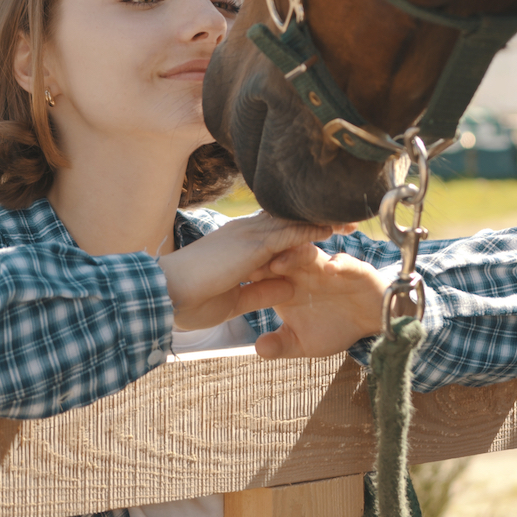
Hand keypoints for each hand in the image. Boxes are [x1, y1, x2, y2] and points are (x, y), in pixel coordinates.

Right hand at [160, 213, 334, 330]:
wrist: (165, 296)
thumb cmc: (190, 301)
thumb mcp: (236, 300)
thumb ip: (262, 291)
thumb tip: (289, 286)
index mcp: (238, 245)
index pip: (275, 231)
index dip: (300, 229)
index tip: (325, 229)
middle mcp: (245, 234)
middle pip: (288, 220)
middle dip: (317, 219)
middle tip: (347, 216)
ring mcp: (248, 236)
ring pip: (293, 222)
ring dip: (321, 220)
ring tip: (350, 218)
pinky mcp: (253, 246)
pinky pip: (289, 234)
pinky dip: (312, 231)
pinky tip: (334, 228)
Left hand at [251, 246, 387, 358]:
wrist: (373, 322)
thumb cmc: (335, 327)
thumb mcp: (304, 343)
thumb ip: (282, 345)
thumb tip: (258, 349)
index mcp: (289, 284)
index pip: (265, 275)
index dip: (248, 277)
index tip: (228, 283)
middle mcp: (306, 271)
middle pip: (282, 259)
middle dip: (265, 261)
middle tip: (249, 267)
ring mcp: (329, 268)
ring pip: (310, 254)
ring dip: (295, 257)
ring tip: (281, 264)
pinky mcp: (354, 269)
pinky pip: (345, 263)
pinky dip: (339, 264)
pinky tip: (331, 269)